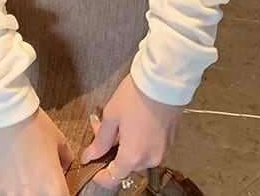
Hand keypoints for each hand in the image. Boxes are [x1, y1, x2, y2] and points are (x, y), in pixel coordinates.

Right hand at [0, 106, 74, 195]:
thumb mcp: (59, 140)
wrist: (7, 115)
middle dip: (48, 192)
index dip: (64, 193)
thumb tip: (65, 167)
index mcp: (54, 187)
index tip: (60, 187)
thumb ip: (66, 159)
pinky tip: (16, 175)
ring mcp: (14, 195)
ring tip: (29, 176)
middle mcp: (34, 195)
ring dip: (31, 191)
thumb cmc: (34, 125)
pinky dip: (15, 189)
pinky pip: (11, 195)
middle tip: (45, 180)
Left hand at [80, 73, 184, 189]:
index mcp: (133, 155)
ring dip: (127, 146)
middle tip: (103, 131)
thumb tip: (90, 155)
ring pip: (139, 156)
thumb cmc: (137, 95)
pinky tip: (135, 123)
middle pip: (126, 166)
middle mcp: (150, 158)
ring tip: (120, 123)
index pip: (114, 178)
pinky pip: (150, 148)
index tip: (93, 169)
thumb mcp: (111, 116)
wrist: (163, 80)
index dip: (101, 177)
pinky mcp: (169, 141)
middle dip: (113, 152)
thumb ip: (101, 140)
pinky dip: (141, 141)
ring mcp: (162, 150)